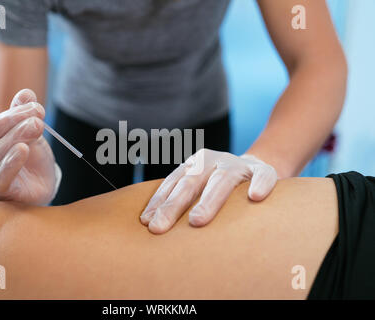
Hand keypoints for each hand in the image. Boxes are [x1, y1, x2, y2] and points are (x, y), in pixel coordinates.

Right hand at [0, 81, 60, 204]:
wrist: (41, 182)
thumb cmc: (28, 153)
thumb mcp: (29, 127)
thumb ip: (24, 112)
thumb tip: (26, 94)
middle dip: (12, 118)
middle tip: (37, 110)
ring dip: (17, 136)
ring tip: (37, 125)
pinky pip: (1, 176)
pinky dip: (12, 162)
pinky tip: (23, 150)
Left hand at [140, 149, 277, 233]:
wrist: (256, 168)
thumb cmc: (218, 185)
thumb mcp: (199, 184)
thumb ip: (179, 197)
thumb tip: (148, 223)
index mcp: (194, 164)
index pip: (173, 183)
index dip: (159, 202)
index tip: (146, 222)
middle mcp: (213, 161)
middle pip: (191, 183)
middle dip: (173, 206)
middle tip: (159, 228)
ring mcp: (239, 165)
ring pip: (223, 180)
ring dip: (208, 200)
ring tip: (196, 220)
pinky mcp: (264, 171)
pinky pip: (264, 176)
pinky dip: (260, 184)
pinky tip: (255, 196)